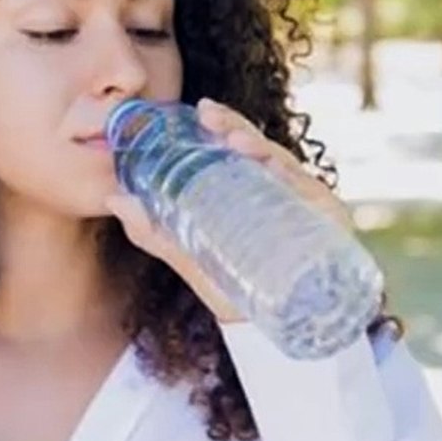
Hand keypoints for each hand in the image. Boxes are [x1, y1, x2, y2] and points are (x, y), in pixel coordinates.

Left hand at [103, 97, 352, 323]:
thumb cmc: (233, 287)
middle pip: (262, 150)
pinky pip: (311, 196)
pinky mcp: (327, 225)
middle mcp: (281, 189)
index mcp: (252, 187)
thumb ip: (153, 230)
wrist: (268, 332)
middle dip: (238, 128)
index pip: (240, 147)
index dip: (225, 124)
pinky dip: (294, 180)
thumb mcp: (189, 255)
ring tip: (236, 142)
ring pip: (286, 166)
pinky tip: (276, 170)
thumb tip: (114, 199)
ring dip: (262, 149)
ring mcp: (304, 205)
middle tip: (210, 116)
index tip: (202, 109)